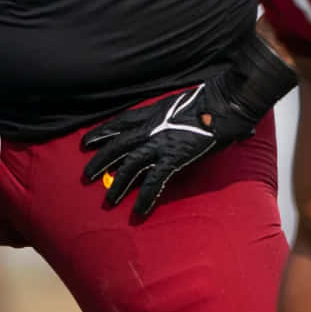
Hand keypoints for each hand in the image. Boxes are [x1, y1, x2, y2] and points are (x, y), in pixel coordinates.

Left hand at [83, 34, 295, 216]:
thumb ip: (182, 114)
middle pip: (117, 145)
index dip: (102, 133)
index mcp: (153, 113)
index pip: (120, 123)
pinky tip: (139, 210)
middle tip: (86, 175)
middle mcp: (151, 128)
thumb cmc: (213, 100)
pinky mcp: (172, 158)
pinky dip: (145, 197)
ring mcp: (159, 143)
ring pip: (129, 166)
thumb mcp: (187, 103)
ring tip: (108, 199)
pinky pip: (154, 182)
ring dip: (117, 183)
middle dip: (100, 160)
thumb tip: (186, 123)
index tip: (87, 142)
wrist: (224, 103)